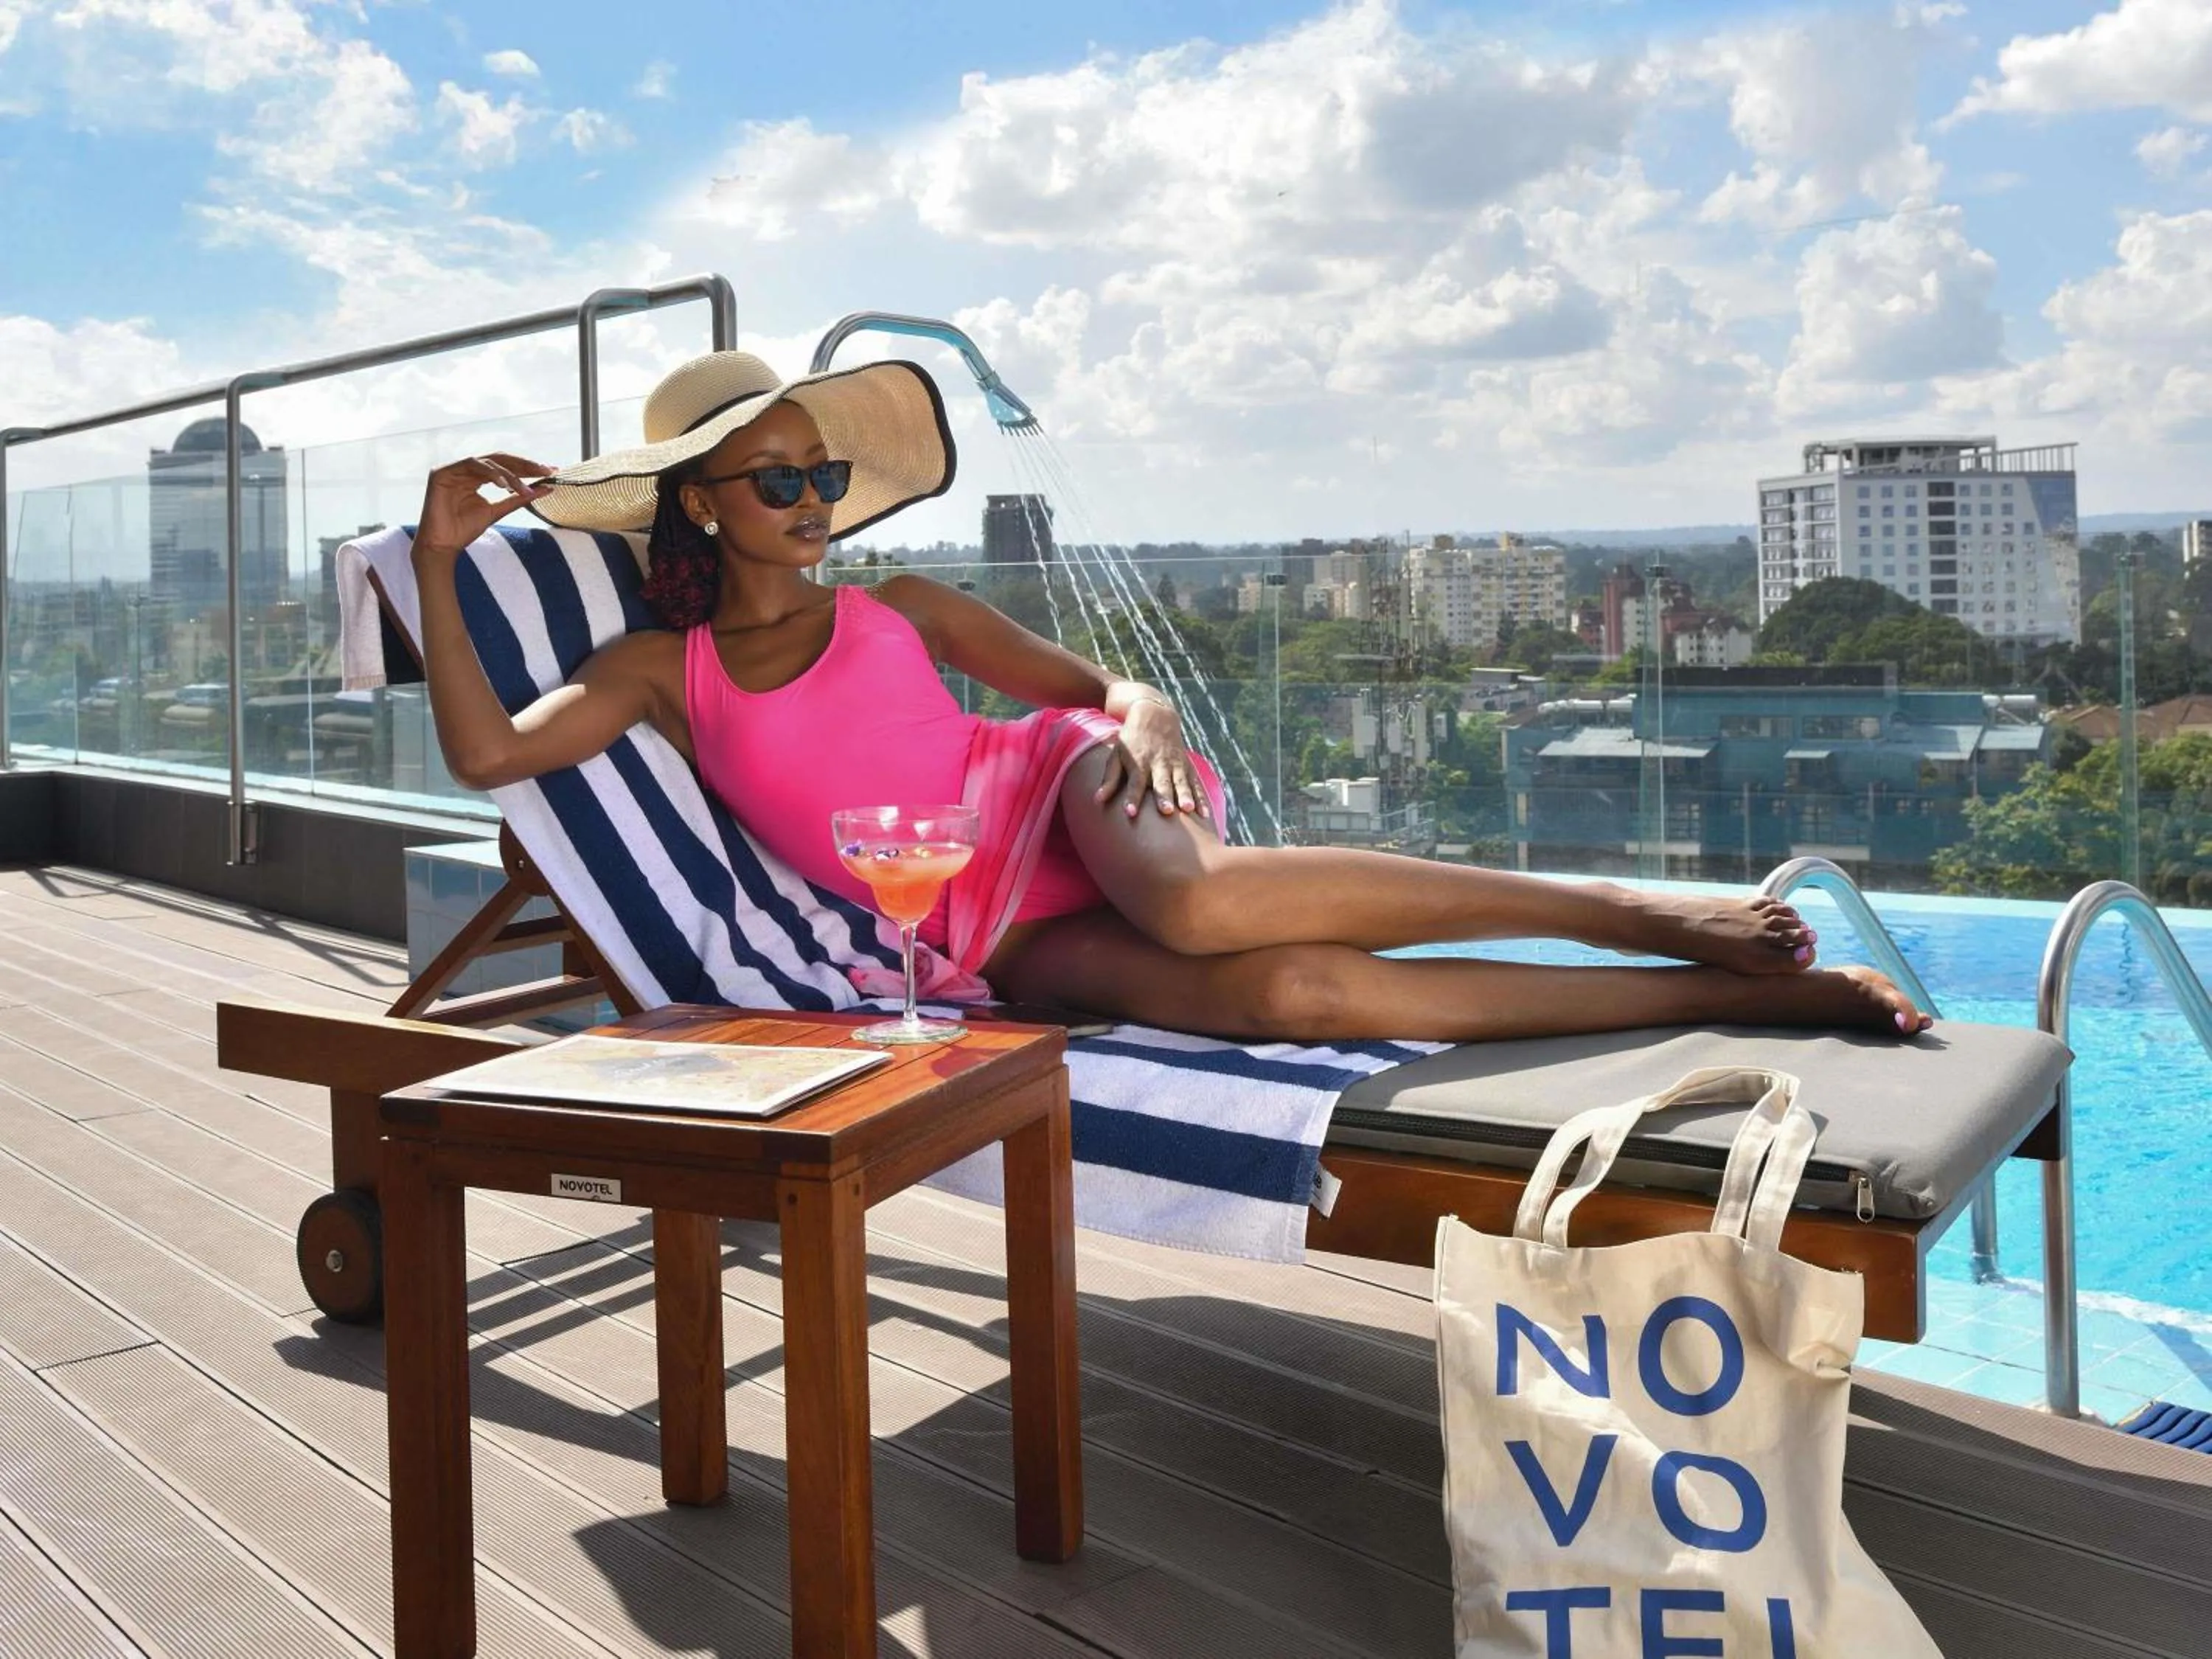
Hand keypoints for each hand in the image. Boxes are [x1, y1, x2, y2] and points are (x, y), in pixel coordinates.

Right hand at [412, 453, 558, 560]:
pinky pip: (470, 465)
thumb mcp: (498, 511)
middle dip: (523, 465)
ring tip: (523, 489)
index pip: (505, 466)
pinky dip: (489, 473)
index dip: (528, 467)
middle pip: (499, 459)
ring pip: (487, 462)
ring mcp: (453, 469)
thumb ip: (518, 498)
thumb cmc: (465, 529)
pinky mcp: (442, 473)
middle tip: (545, 470)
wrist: (443, 546)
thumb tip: (546, 488)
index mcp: (476, 476)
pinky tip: (503, 484)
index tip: (551, 471)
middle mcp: (465, 469)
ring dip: (509, 474)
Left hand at [1094, 700, 1209, 820]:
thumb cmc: (1131, 740)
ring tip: (1189, 810)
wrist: (1154, 714)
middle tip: (1166, 811)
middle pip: (1161, 783)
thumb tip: (1096, 800)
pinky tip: (1204, 814)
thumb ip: (1110, 778)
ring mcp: (1175, 764)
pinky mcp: (1187, 765)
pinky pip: (1195, 783)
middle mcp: (1158, 763)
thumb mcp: (1117, 754)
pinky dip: (1201, 798)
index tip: (1130, 813)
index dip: (1132, 798)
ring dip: (1185, 796)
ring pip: (1181, 782)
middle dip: (1164, 796)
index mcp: (1139, 762)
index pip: (1135, 783)